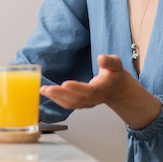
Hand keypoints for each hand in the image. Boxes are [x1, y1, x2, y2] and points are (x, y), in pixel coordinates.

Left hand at [40, 54, 161, 128]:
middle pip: (76, 99)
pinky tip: (47, 93)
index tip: (65, 83)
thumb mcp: (116, 64)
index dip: (77, 88)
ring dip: (56, 98)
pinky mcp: (81, 104)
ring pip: (70, 104)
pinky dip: (56, 99)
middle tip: (47, 89)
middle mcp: (94, 99)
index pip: (89, 90)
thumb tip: (101, 58)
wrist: (118, 89)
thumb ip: (109, 61)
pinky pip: (68, 104)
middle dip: (60, 94)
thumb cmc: (115, 75)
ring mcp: (87, 103)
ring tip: (43, 90)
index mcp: (102, 88)